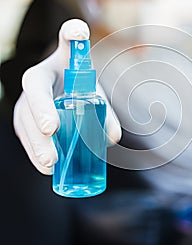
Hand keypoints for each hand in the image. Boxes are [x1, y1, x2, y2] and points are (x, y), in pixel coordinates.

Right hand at [13, 19, 121, 173]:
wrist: (69, 74)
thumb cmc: (79, 78)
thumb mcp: (92, 84)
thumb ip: (105, 107)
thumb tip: (112, 137)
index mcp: (42, 75)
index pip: (37, 87)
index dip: (42, 108)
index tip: (52, 128)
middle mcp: (29, 94)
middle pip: (27, 116)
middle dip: (39, 141)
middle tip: (51, 159)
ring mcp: (26, 112)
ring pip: (26, 132)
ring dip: (37, 152)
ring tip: (50, 168)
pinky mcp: (29, 127)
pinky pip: (30, 142)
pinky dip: (38, 157)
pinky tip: (50, 170)